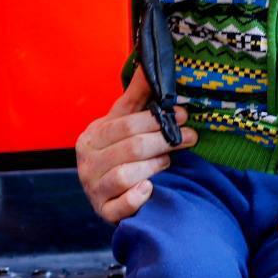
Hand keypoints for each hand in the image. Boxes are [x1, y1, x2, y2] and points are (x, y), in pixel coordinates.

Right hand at [76, 68, 195, 222]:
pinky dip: (136, 197)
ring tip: (168, 161)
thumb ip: (137, 97)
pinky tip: (150, 189)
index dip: (156, 120)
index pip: (124, 125)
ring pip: (126, 175)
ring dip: (154, 166)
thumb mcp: (125, 123)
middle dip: (165, 140)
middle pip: (130, 148)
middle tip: (190, 137)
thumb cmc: (123, 153)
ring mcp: (93, 190)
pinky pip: (120, 206)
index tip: (183, 115)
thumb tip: (148, 65)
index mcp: (92, 137)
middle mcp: (87, 163)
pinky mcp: (104, 212)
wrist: (113, 194)